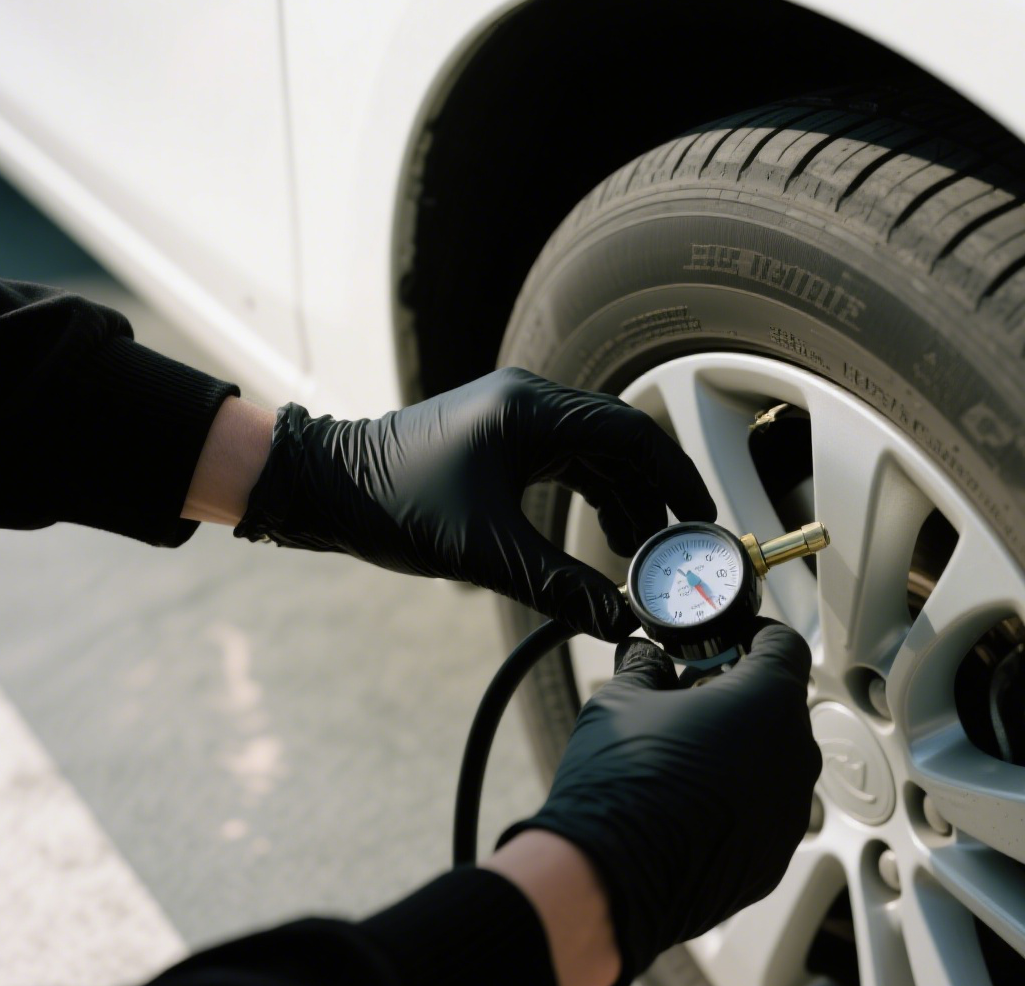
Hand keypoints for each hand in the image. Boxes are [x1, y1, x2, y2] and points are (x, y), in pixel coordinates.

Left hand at [233, 368, 714, 639]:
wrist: (325, 487)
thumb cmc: (394, 505)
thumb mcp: (486, 552)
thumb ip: (559, 587)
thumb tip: (618, 622)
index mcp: (532, 411)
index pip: (631, 433)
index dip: (674, 475)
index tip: (700, 514)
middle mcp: (529, 402)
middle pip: (620, 440)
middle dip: (652, 492)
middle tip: (675, 543)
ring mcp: (514, 417)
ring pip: (594, 452)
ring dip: (623, 497)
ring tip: (638, 550)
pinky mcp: (501, 437)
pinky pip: (567, 459)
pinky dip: (591, 493)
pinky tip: (602, 532)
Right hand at [500, 621, 820, 979]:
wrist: (610, 877)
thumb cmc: (621, 786)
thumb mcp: (621, 701)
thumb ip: (645, 669)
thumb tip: (644, 659)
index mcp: (766, 701)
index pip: (785, 645)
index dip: (755, 636)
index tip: (731, 643)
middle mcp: (793, 755)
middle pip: (781, 706)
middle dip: (741, 696)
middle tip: (692, 701)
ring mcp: (789, 812)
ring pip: (775, 763)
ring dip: (742, 752)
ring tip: (686, 758)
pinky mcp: (774, 858)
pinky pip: (765, 813)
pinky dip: (738, 802)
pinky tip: (690, 805)